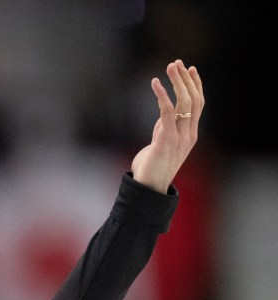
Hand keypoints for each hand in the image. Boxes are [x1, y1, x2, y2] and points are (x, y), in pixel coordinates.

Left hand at [130, 60, 203, 193]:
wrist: (148, 190)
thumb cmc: (150, 169)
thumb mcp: (161, 144)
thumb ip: (164, 129)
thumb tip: (164, 115)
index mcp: (190, 134)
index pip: (198, 105)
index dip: (196, 86)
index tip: (190, 69)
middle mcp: (189, 134)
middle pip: (194, 100)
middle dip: (186, 79)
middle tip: (177, 63)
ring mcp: (179, 137)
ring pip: (184, 103)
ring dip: (177, 82)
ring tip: (170, 66)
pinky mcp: (166, 140)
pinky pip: (167, 112)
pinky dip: (162, 95)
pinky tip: (155, 83)